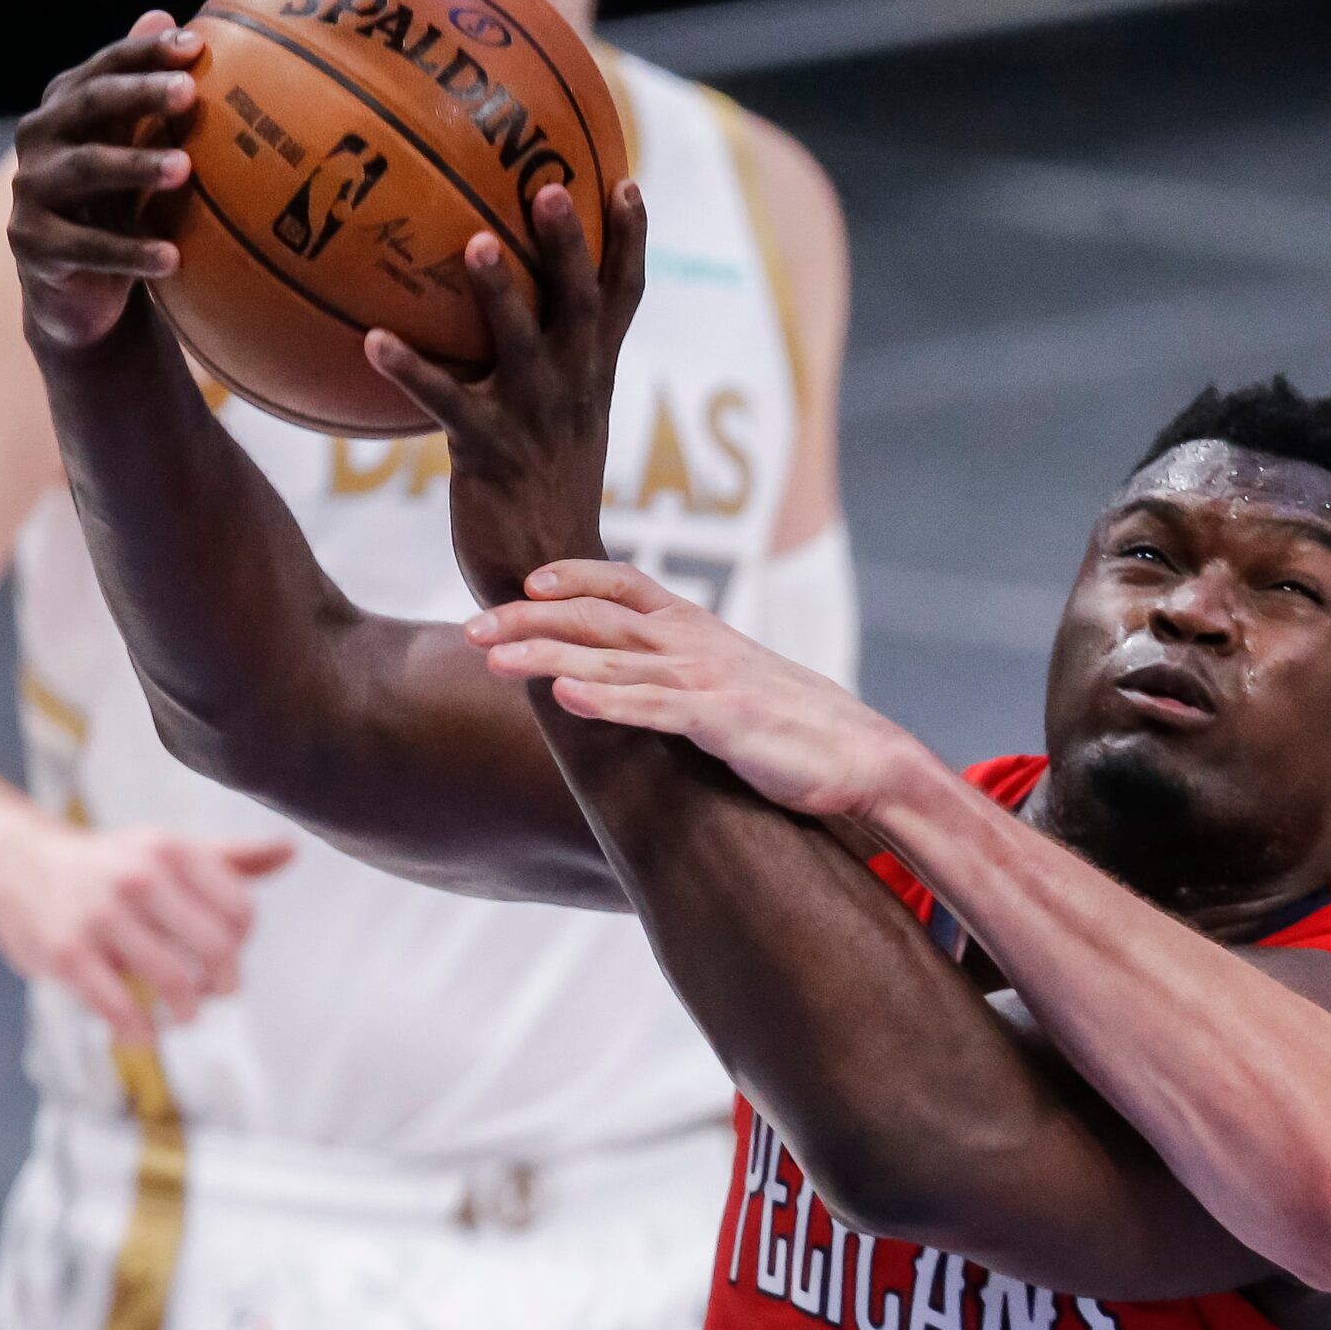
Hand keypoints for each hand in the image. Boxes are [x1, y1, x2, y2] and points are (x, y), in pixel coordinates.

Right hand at [0, 816, 294, 1041]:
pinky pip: (119, 1006)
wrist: (16, 864)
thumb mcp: (168, 849)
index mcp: (173, 852)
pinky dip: (141, 1031)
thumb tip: (292, 851)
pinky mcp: (68, 954)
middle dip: (226, 982)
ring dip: (189, 1010)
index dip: (243, 941)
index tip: (229, 952)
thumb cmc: (109, 865)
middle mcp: (141, 878)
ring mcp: (102, 916)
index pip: (241, 910)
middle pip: (218, 948)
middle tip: (218, 992)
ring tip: (186, 1014)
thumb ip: (230, 859)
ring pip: (174, 980)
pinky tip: (145, 1034)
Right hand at [10, 10, 199, 351]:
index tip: (194, 44)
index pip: (104, 69)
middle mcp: (39, 139)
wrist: (82, 290)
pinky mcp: (32, 244)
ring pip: (85, 170)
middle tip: (189, 93)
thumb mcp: (136, 151)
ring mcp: (30, 190)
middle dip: (139, 95)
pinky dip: (130, 252)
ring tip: (185, 170)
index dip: (144, 52)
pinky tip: (174, 258)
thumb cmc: (120, 209)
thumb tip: (167, 14)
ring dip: (136, 166)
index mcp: (67, 109)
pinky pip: (85, 246)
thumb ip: (148, 94)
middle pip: (89, 107)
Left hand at [367, 181, 647, 606]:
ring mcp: (534, 420)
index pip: (626, 297)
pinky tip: (371, 339)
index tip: (627, 177)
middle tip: (551, 185)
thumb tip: (496, 307)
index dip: (630, 239)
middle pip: (583, 303)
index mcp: (594, 376)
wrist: (550, 578)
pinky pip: (445, 402)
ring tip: (475, 242)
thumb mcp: (559, 422)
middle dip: (570, 243)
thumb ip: (541, 364)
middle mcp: (574, 389)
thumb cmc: (542, 492)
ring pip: (521, 344)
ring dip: (498, 292)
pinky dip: (410, 368)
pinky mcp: (488, 453)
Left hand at [465, 560, 921, 820]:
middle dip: (526, 619)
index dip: (570, 575)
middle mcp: (694, 642)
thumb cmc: (792, 724)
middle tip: (471, 631)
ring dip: (545, 656)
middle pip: (596, 615)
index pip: (623, 581)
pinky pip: (652, 707)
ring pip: (610, 657)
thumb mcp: (730, 681)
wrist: (860, 754)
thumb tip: (633, 678)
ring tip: (491, 659)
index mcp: (697, 627)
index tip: (523, 583)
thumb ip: (680, 671)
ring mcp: (705, 679)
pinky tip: (565, 698)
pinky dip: (606, 700)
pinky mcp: (720, 722)